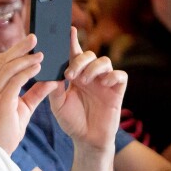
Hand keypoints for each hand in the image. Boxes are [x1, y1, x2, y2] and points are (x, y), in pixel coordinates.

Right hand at [0, 33, 54, 152]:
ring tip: (41, 53)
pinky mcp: (0, 101)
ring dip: (26, 57)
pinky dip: (27, 72)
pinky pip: (14, 80)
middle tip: (35, 37)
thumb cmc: (7, 130)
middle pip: (4, 59)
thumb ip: (36, 92)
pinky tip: (38, 67)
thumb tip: (51, 79)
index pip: (2, 61)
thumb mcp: (24, 107)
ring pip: (9, 66)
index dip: (16, 50)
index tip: (30, 42)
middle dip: (20, 46)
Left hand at [48, 27, 127, 150]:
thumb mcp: (58, 103)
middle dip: (79, 61)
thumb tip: (50, 70)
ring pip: (104, 61)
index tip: (67, 30)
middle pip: (89, 55)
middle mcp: (90, 75)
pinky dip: (112, 76)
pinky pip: (120, 75)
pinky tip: (104, 83)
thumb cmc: (72, 121)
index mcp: (75, 75)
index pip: (73, 54)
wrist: (86, 140)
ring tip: (83, 81)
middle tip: (70, 75)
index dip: (71, 41)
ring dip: (92, 68)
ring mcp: (105, 81)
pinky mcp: (117, 90)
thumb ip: (54, 86)